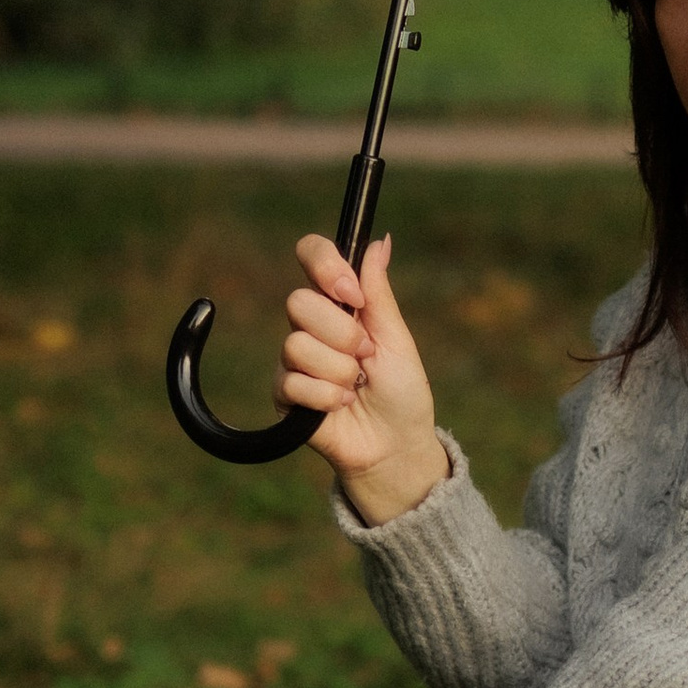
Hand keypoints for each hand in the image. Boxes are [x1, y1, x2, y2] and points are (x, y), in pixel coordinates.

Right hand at [276, 232, 446, 521]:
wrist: (395, 446)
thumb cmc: (403, 392)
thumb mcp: (396, 339)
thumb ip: (379, 293)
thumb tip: (379, 242)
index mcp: (341, 302)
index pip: (312, 255)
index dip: (325, 266)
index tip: (351, 293)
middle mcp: (313, 325)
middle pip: (299, 302)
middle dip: (341, 334)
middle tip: (365, 357)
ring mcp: (295, 359)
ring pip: (295, 345)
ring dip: (337, 371)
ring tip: (355, 387)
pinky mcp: (285, 394)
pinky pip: (291, 381)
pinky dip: (325, 396)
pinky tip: (341, 406)